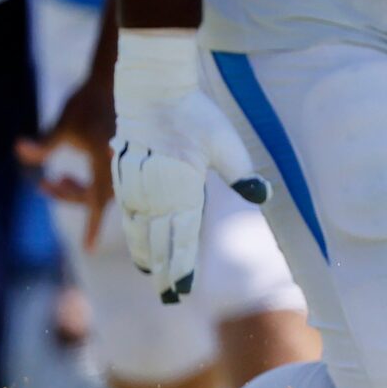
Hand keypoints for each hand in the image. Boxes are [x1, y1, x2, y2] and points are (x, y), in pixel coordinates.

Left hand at [19, 66, 116, 251]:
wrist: (118, 79)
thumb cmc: (88, 101)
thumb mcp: (62, 124)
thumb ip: (44, 144)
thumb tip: (19, 150)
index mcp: (107, 162)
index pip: (97, 203)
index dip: (93, 227)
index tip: (88, 249)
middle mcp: (121, 165)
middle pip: (96, 197)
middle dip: (69, 197)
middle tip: (45, 185)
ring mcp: (128, 161)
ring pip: (104, 190)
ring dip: (81, 191)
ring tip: (59, 178)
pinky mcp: (130, 156)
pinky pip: (112, 180)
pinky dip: (93, 182)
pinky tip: (76, 172)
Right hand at [111, 30, 270, 303]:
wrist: (152, 89)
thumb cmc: (194, 115)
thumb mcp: (225, 143)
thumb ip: (241, 173)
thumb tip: (261, 195)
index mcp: (180, 190)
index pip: (181, 239)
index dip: (181, 267)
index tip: (183, 291)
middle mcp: (154, 194)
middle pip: (158, 242)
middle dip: (164, 271)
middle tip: (169, 298)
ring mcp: (136, 186)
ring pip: (139, 231)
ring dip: (146, 255)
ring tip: (152, 277)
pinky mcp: (124, 175)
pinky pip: (126, 213)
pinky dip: (132, 232)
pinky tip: (136, 243)